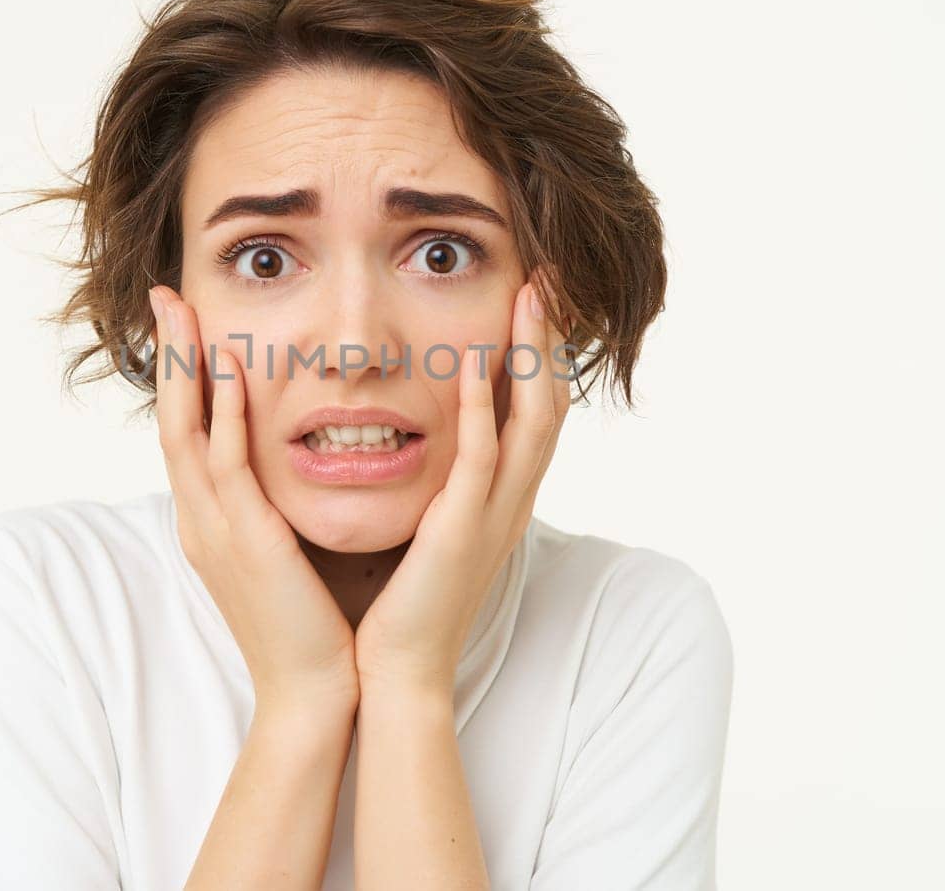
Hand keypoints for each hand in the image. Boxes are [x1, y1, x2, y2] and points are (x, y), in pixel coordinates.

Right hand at [148, 285, 360, 719]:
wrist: (313, 692)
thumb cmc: (310, 624)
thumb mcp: (285, 552)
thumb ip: (278, 505)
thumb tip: (297, 464)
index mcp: (211, 521)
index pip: (187, 431)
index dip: (184, 376)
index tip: (189, 322)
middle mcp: (201, 519)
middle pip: (171, 420)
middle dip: (170, 356)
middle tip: (167, 296)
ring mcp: (215, 530)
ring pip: (186, 432)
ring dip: (186, 368)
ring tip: (184, 311)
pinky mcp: (244, 541)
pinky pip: (226, 466)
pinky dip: (223, 415)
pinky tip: (229, 372)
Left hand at [353, 268, 572, 697]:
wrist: (395, 668)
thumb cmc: (401, 598)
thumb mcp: (429, 521)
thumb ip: (438, 476)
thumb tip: (420, 425)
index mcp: (502, 495)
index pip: (535, 408)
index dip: (540, 349)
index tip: (533, 292)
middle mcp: (511, 499)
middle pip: (549, 402)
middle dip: (549, 337)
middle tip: (547, 275)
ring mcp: (494, 515)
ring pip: (531, 422)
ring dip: (530, 356)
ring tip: (528, 295)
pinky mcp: (462, 532)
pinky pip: (482, 462)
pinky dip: (482, 411)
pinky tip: (472, 366)